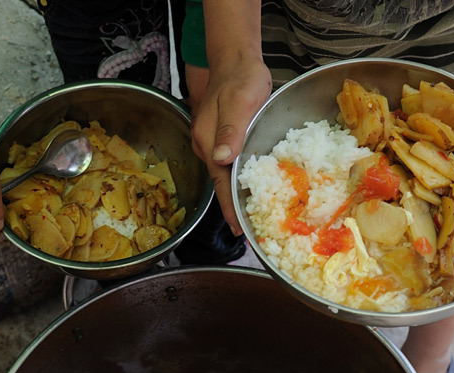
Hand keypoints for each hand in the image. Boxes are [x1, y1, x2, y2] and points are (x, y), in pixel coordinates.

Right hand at [190, 56, 270, 233]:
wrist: (234, 60)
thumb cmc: (241, 78)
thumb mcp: (240, 102)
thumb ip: (231, 131)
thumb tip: (222, 159)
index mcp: (209, 141)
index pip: (220, 183)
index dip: (229, 207)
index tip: (238, 229)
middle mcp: (206, 146)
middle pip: (220, 184)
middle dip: (232, 208)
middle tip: (246, 230)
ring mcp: (211, 143)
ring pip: (223, 176)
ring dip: (234, 195)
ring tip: (247, 216)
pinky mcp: (219, 138)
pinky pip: (227, 165)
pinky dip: (236, 180)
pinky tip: (247, 188)